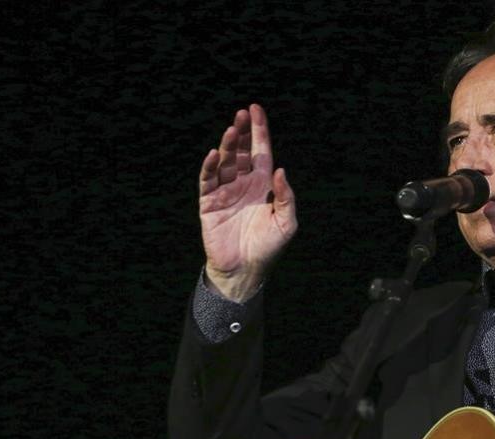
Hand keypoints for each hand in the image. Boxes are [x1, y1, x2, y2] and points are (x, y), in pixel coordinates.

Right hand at [198, 103, 296, 300]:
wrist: (245, 271)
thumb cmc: (268, 248)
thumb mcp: (286, 223)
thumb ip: (286, 197)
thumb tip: (281, 170)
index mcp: (262, 185)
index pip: (260, 152)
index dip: (258, 131)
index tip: (256, 110)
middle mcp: (243, 184)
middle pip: (241, 151)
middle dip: (242, 132)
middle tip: (242, 114)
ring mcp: (225, 192)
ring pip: (224, 162)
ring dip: (227, 145)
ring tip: (231, 130)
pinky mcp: (209, 203)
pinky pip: (208, 180)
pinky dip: (209, 167)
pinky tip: (213, 154)